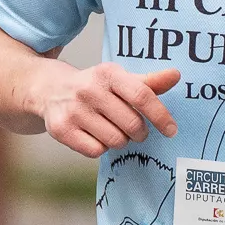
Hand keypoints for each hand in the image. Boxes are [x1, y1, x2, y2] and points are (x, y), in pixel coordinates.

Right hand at [33, 63, 180, 158]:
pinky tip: (95, 135)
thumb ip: (148, 82)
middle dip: (139, 132)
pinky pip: (96, 151)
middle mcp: (89, 89)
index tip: (171, 130)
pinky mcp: (61, 129)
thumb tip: (176, 75)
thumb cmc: (94, 87)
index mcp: (108, 73)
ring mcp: (74, 110)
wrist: (49, 90)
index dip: (160, 115)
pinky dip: (101, 148)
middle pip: (132, 124)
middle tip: (135, 130)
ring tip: (111, 129)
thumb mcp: (119, 79)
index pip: (141, 95)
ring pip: (115, 140)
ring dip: (120, 140)